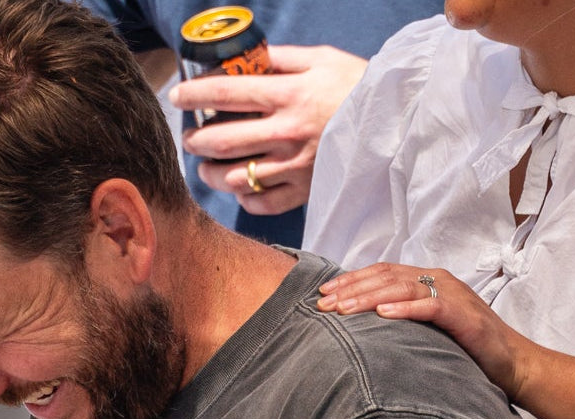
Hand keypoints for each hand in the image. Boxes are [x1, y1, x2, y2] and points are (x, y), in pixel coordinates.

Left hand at [170, 45, 365, 215]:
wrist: (396, 121)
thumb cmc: (357, 85)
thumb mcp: (321, 59)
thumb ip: (279, 59)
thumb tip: (243, 59)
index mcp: (288, 95)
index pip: (226, 93)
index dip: (194, 95)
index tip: (177, 97)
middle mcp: (287, 133)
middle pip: (223, 140)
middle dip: (196, 140)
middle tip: (189, 138)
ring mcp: (296, 165)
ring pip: (237, 177)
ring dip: (212, 173)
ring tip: (206, 166)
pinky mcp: (306, 189)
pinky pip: (264, 203)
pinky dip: (245, 198)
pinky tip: (239, 188)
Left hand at [319, 263, 534, 399]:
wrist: (511, 362)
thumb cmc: (467, 347)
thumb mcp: (428, 327)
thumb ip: (403, 317)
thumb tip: (364, 322)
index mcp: (427, 280)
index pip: (382, 273)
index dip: (352, 281)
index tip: (323, 294)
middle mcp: (438, 280)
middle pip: (387, 278)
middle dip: (351, 289)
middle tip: (323, 304)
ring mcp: (452, 295)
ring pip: (403, 288)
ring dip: (369, 298)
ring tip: (343, 309)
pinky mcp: (463, 315)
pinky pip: (430, 307)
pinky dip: (405, 310)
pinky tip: (382, 315)